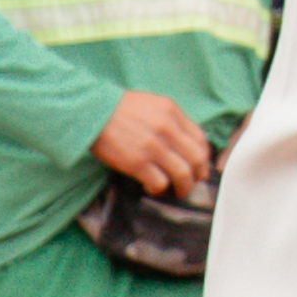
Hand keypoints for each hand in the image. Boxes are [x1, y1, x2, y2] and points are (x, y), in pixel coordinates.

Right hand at [94, 90, 213, 191]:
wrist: (93, 111)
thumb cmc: (119, 108)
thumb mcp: (151, 104)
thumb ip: (169, 120)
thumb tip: (182, 142)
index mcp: (172, 112)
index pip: (200, 138)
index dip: (203, 156)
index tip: (199, 165)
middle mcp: (167, 129)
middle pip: (197, 158)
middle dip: (198, 175)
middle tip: (192, 182)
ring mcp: (153, 147)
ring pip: (183, 174)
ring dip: (183, 187)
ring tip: (176, 191)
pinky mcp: (137, 163)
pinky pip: (160, 183)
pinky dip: (159, 189)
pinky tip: (153, 187)